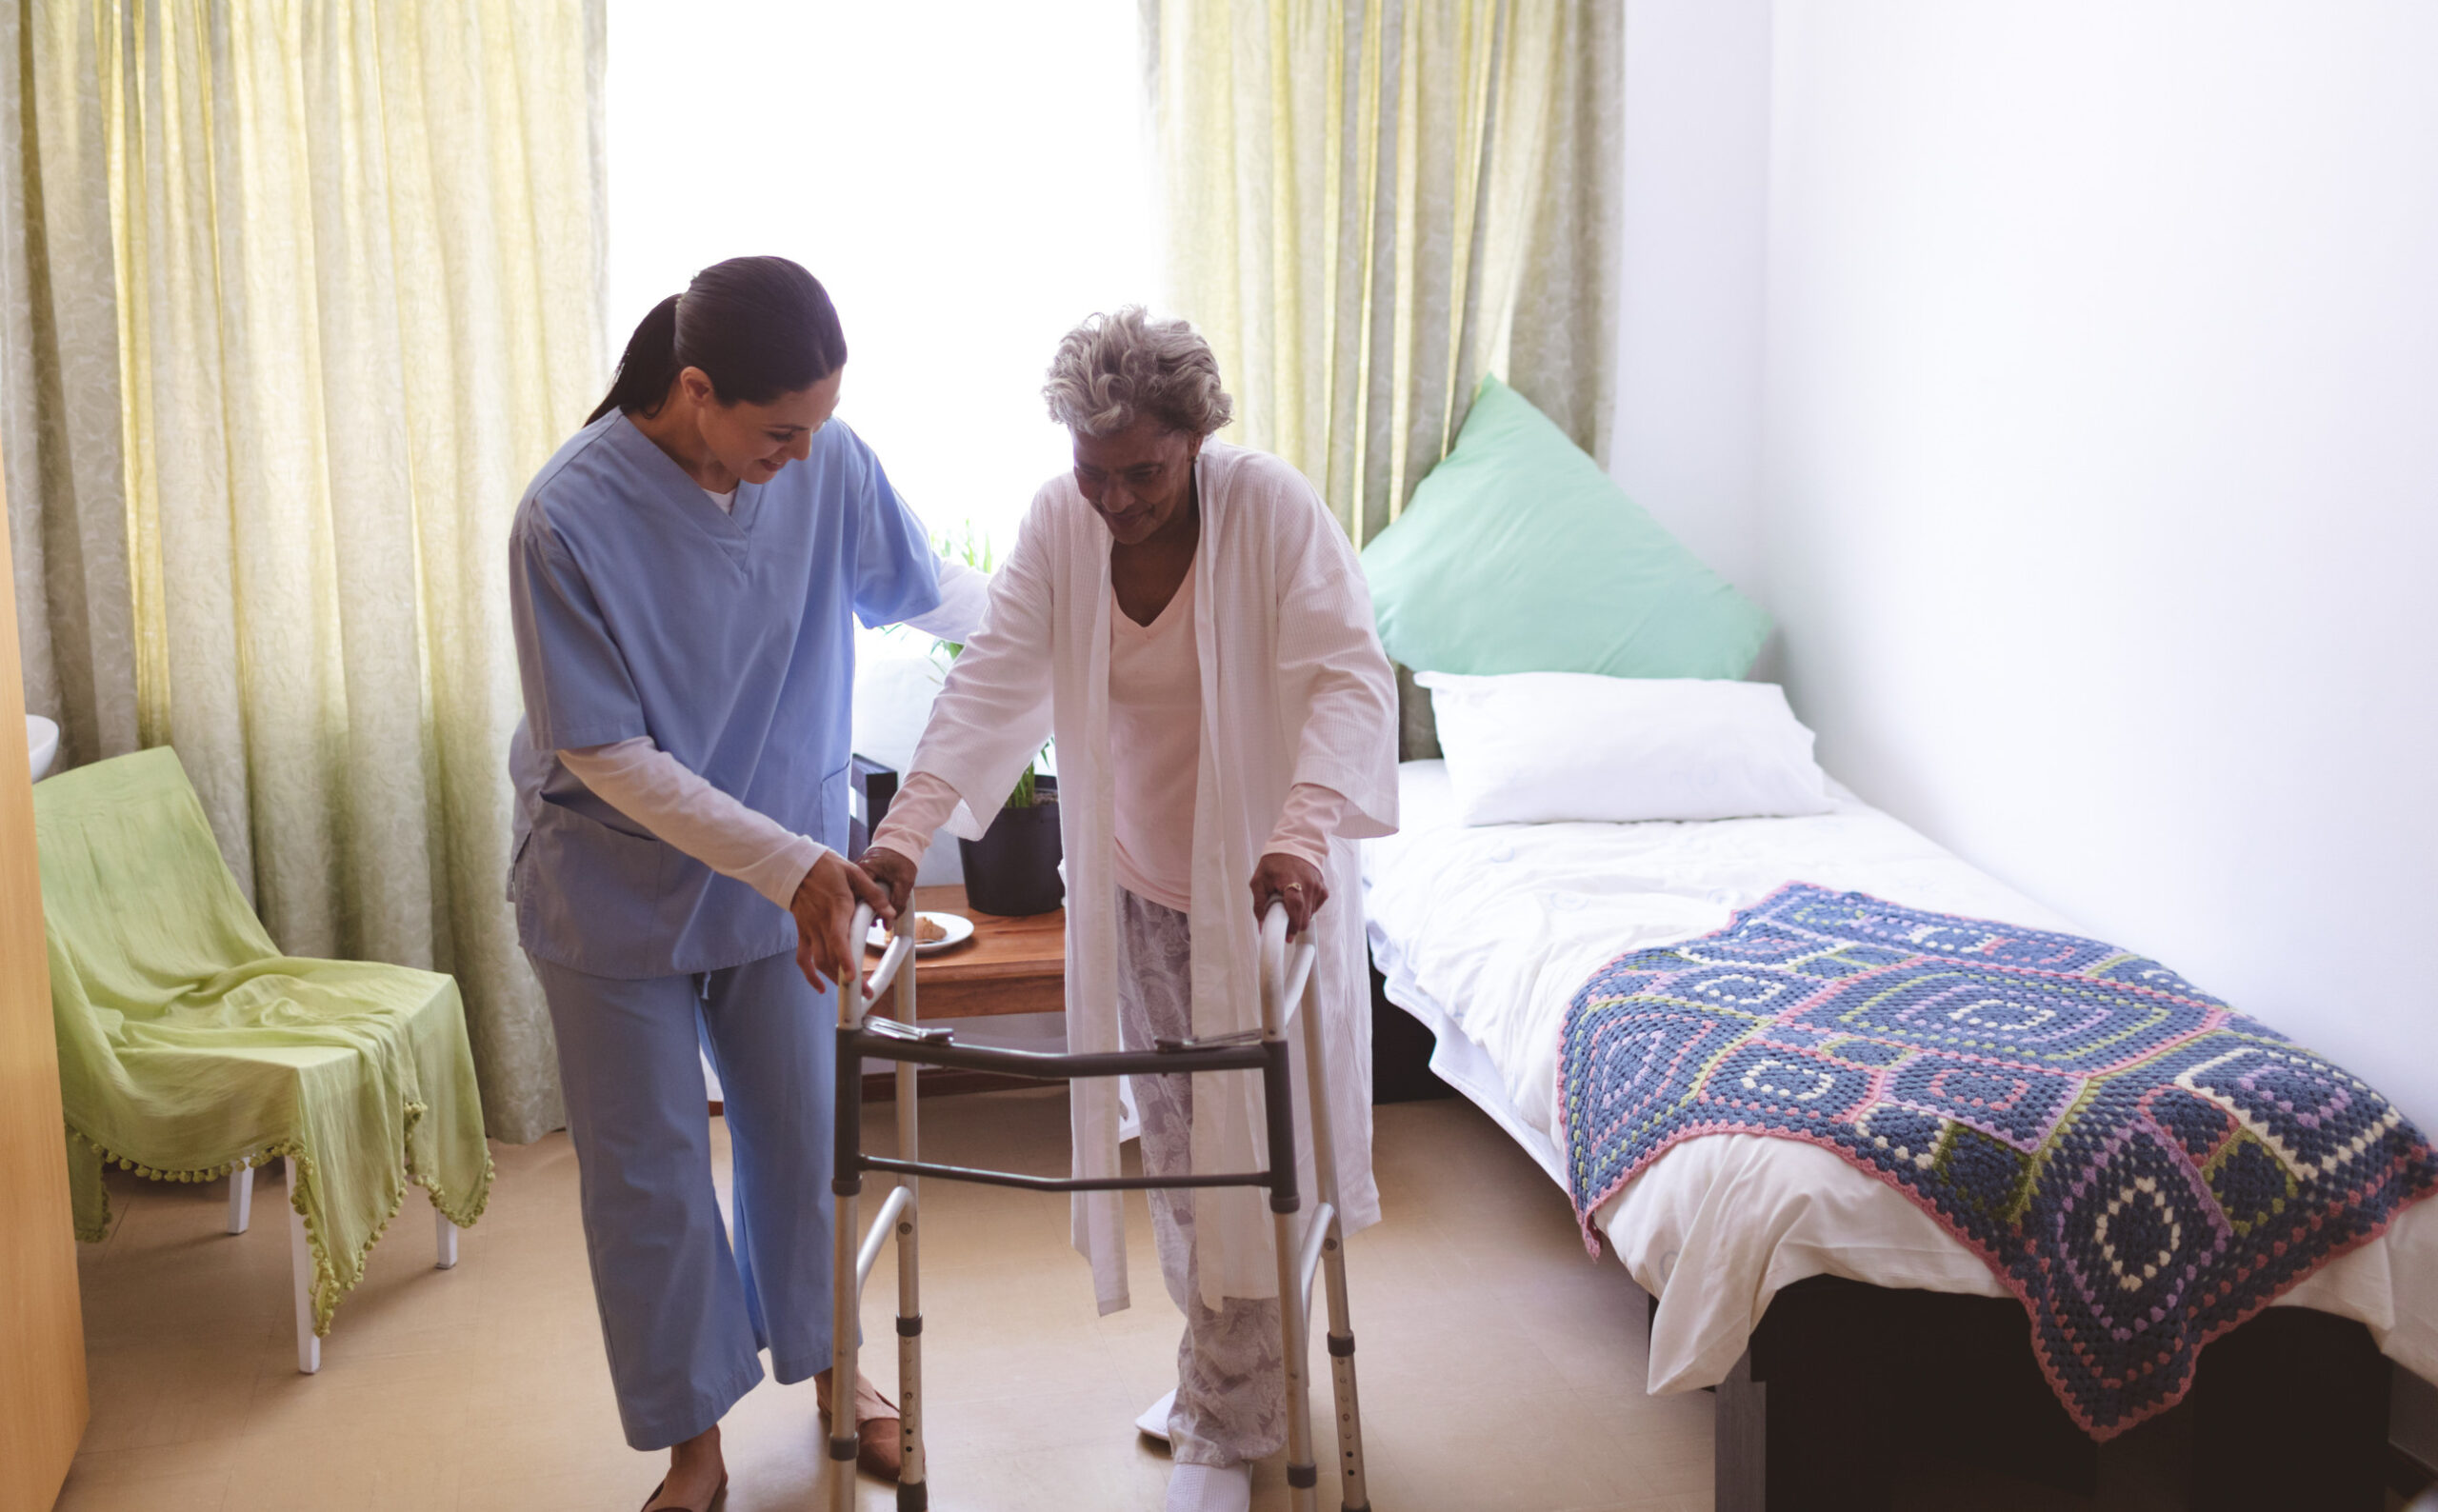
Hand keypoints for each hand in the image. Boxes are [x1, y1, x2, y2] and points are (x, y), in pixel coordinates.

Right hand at [792, 850, 894, 992]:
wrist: (795, 864)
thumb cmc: (826, 867)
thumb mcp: (854, 873)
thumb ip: (874, 895)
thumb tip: (891, 913)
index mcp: (837, 907)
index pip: (838, 938)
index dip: (844, 958)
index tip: (852, 976)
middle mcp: (821, 923)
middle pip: (831, 957)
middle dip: (847, 979)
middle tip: (865, 994)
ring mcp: (810, 930)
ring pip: (819, 961)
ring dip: (834, 980)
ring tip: (852, 994)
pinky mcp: (803, 933)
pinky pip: (803, 959)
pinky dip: (810, 976)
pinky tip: (821, 987)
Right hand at [857, 845, 919, 921]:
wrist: (900, 843)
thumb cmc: (902, 859)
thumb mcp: (904, 881)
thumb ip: (898, 903)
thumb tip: (888, 924)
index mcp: (863, 871)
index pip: (856, 898)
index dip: (863, 913)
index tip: (871, 923)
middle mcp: (854, 872)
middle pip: (852, 899)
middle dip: (863, 912)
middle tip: (875, 921)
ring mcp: (854, 875)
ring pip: (854, 898)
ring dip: (864, 908)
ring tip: (876, 915)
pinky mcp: (856, 877)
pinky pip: (857, 893)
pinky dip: (865, 901)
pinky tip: (873, 907)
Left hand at [1248, 851, 1326, 935]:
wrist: (1295, 844)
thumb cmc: (1275, 862)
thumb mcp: (1259, 880)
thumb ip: (1259, 903)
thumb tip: (1261, 923)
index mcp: (1291, 881)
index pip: (1296, 908)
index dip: (1293, 925)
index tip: (1287, 936)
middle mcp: (1308, 885)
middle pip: (1305, 916)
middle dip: (1295, 926)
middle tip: (1285, 928)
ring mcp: (1317, 886)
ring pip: (1310, 914)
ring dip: (1300, 916)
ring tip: (1289, 907)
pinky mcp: (1323, 888)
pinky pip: (1316, 907)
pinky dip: (1307, 909)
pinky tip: (1299, 901)